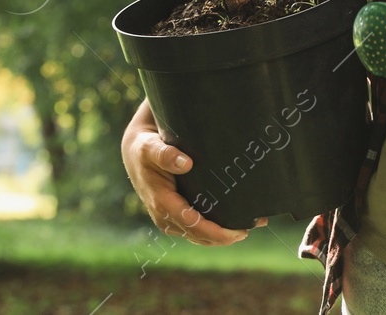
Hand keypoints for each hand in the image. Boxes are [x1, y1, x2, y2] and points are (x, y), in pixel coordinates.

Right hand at [122, 98, 266, 244]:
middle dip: (224, 237)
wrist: (136, 154)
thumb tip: (186, 163)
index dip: (216, 232)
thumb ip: (165, 154)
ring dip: (221, 237)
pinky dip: (214, 232)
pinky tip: (232, 226)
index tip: (237, 230)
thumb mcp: (150, 147)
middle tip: (249, 228)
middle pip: (199, 235)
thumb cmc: (144, 149)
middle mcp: (165, 217)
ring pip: (199, 236)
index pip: (192, 224)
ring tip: (246, 227)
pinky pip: (196, 230)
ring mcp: (170, 220)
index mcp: (161, 204)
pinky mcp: (176, 217)